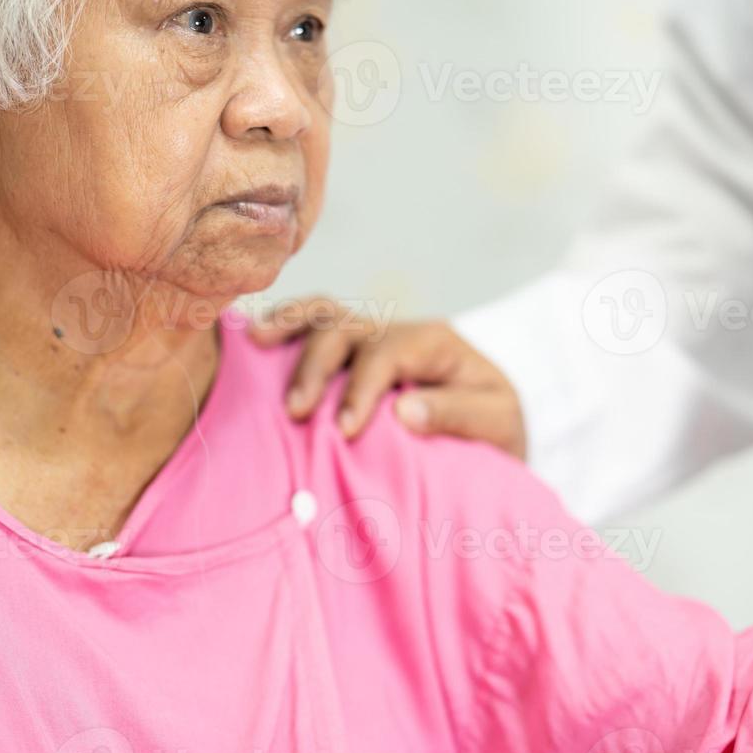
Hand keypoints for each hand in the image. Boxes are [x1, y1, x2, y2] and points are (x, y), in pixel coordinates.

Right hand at [248, 297, 526, 459]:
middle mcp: (399, 330)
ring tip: (256, 343)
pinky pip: (314, 324)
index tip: (344, 430)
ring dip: (289, 328)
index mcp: (435, 342)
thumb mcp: (499, 425)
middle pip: (347, 328)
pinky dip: (285, 323)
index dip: (362, 388)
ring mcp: (373, 336)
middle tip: (296, 411)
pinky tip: (254, 335)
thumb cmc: (496, 433)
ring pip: (325, 315)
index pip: (388, 353)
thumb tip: (405, 411)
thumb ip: (459, 415)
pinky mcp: (353, 351)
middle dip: (317, 365)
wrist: (493, 437)